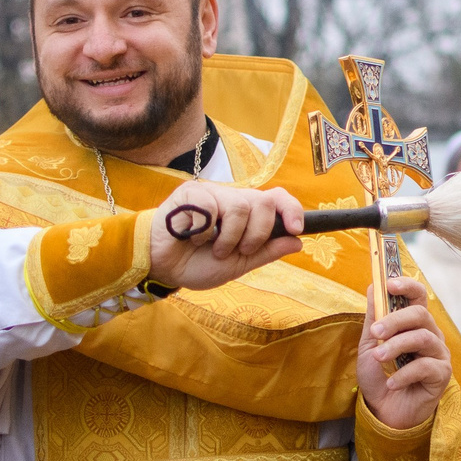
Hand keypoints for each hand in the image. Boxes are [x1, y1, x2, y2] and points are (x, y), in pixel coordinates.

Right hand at [148, 180, 303, 291]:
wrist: (162, 267)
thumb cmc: (197, 263)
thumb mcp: (238, 265)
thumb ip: (266, 252)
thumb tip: (297, 242)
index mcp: (247, 214)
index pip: (276, 198)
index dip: (291, 209)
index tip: (295, 229)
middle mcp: (232, 198)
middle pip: (262, 202)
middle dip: (256, 234)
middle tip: (238, 251)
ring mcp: (212, 193)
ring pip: (239, 206)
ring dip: (228, 238)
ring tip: (212, 248)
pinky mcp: (190, 192)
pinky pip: (210, 207)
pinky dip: (202, 231)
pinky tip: (191, 236)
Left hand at [357, 276, 450, 431]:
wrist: (384, 412)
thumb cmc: (380, 376)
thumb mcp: (369, 345)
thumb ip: (373, 318)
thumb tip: (372, 286)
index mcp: (414, 323)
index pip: (418, 296)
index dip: (407, 286)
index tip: (389, 284)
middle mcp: (431, 334)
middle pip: (420, 314)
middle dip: (395, 320)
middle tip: (376, 333)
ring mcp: (439, 354)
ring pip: (423, 338)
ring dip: (396, 346)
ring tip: (379, 358)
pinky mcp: (442, 374)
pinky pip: (425, 366)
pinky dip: (404, 374)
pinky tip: (391, 383)